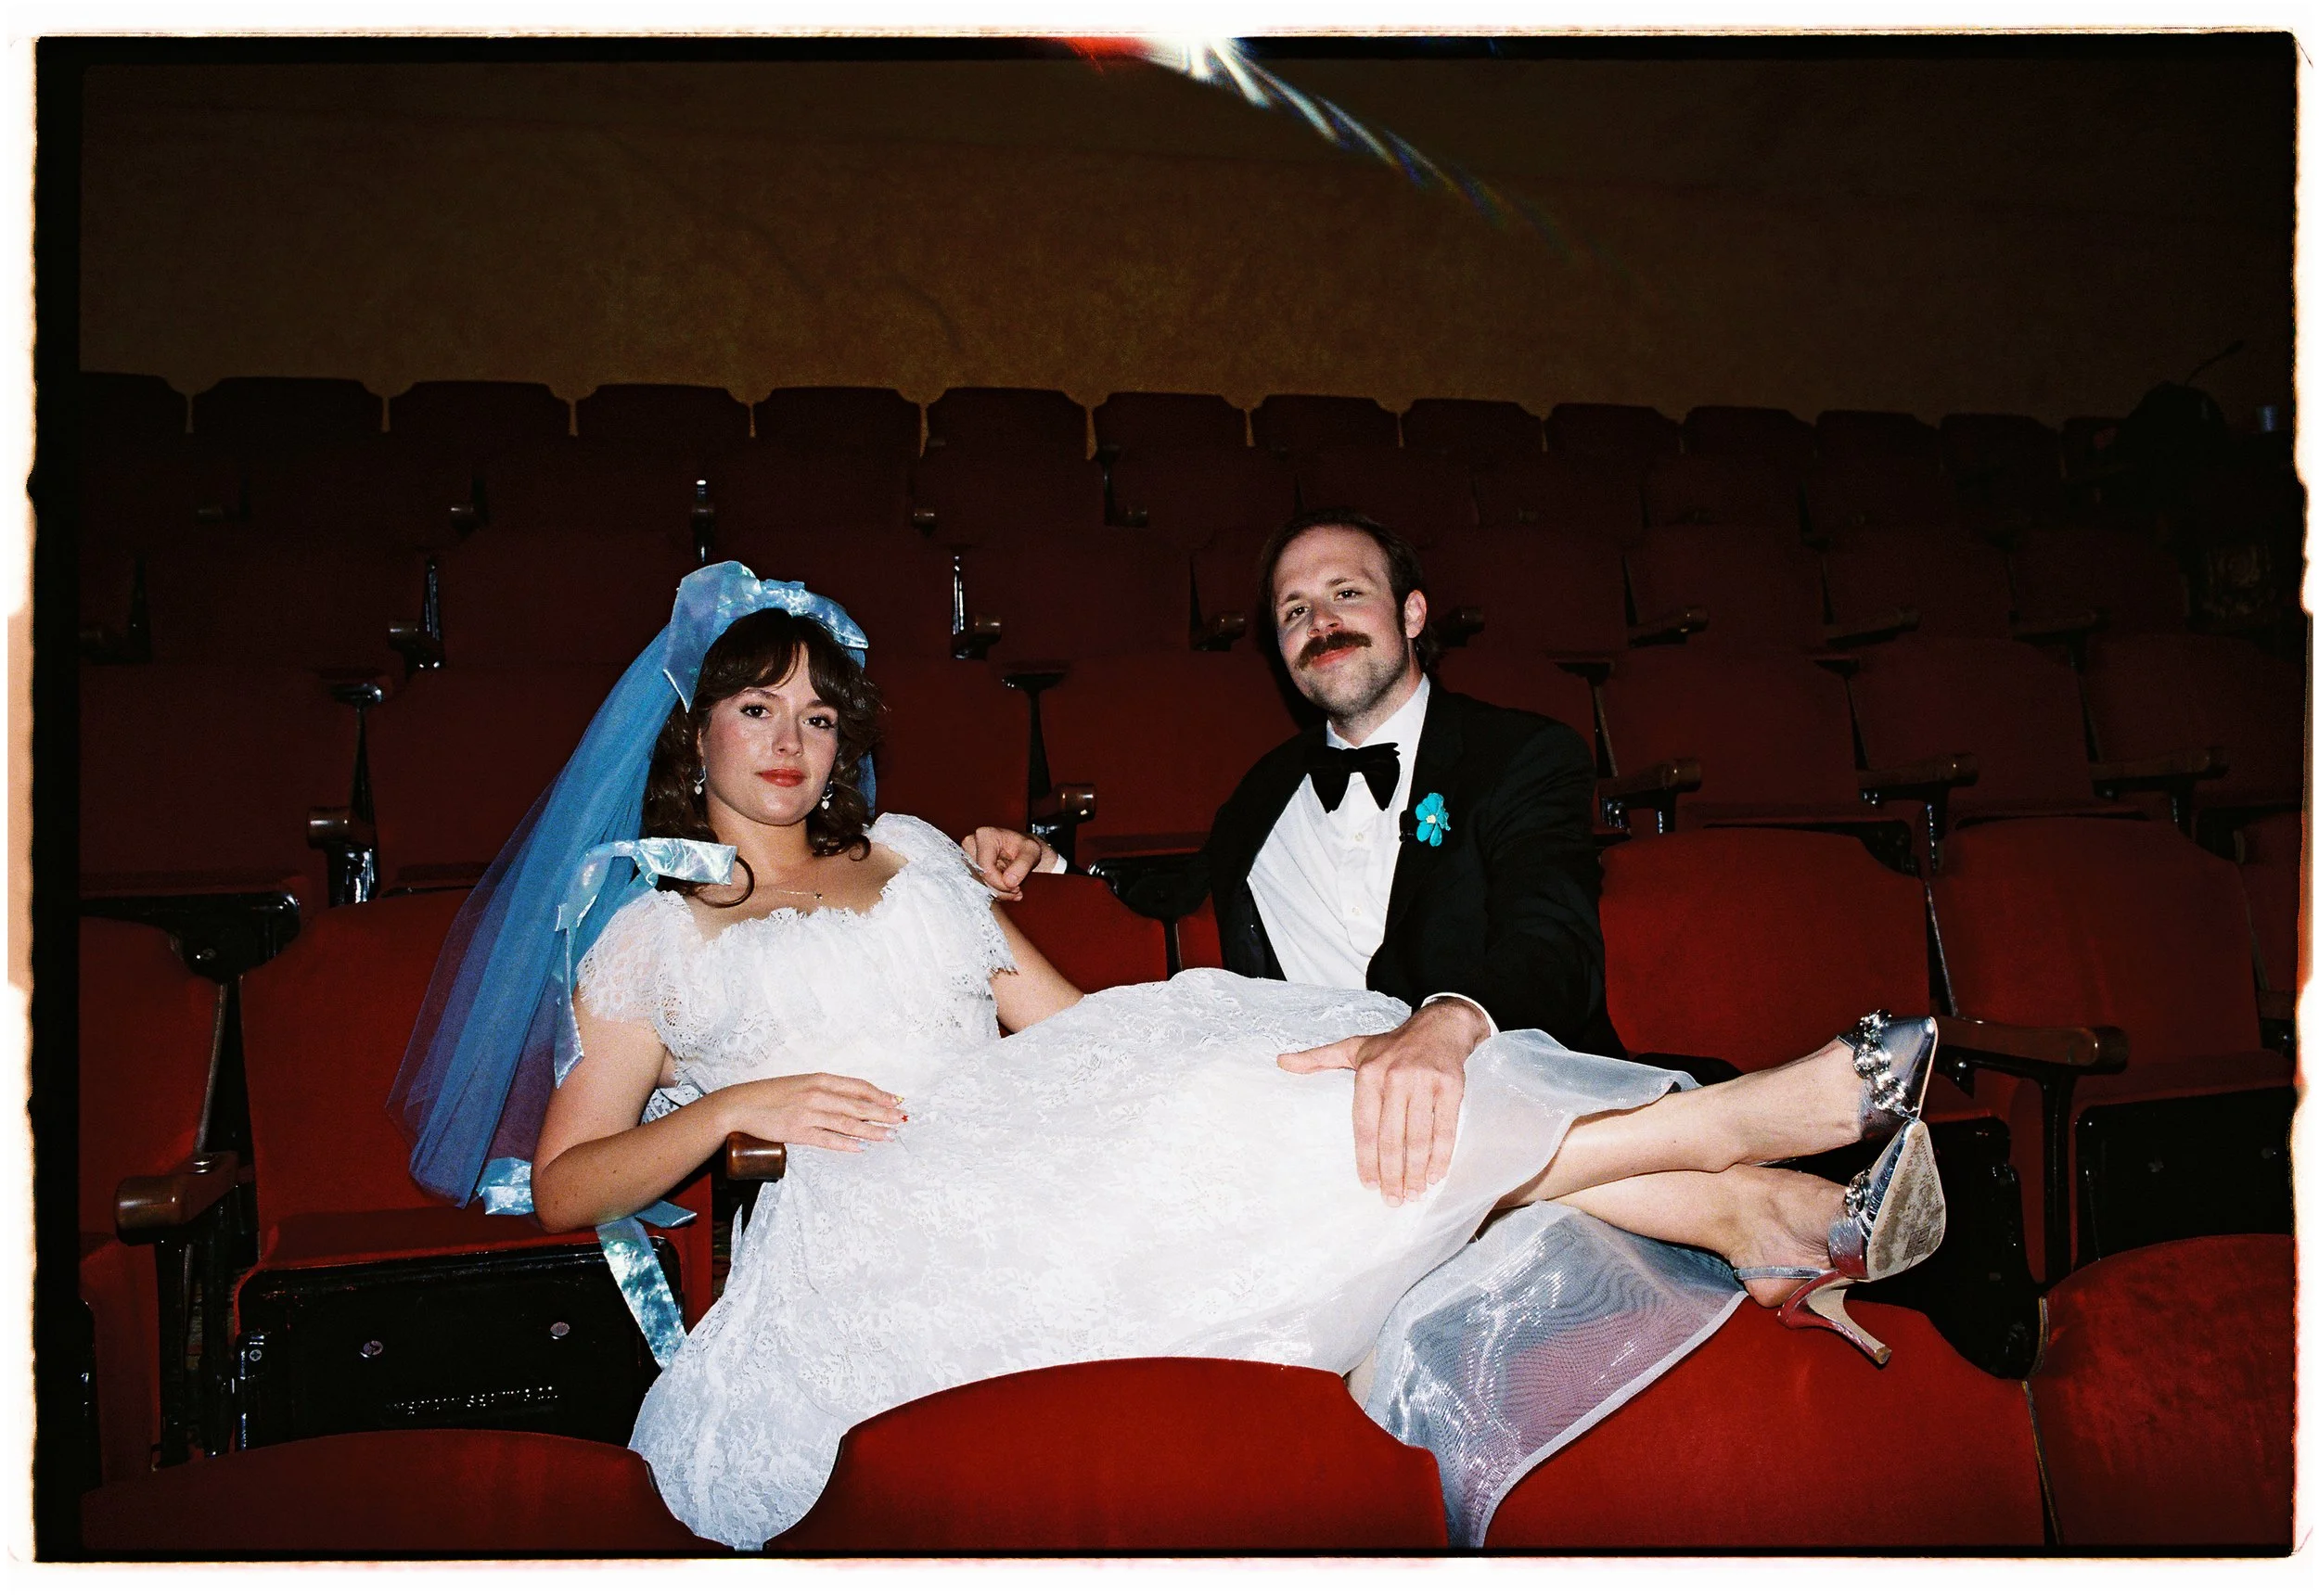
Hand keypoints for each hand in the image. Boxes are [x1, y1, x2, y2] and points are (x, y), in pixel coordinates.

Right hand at [714, 1073, 905, 1153]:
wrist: (740, 1105)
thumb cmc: (770, 1095)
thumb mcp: (801, 1085)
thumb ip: (823, 1090)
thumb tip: (848, 1100)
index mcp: (819, 1080)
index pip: (857, 1086)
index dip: (879, 1094)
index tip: (896, 1101)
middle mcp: (817, 1094)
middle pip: (858, 1104)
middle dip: (883, 1112)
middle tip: (902, 1119)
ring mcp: (808, 1113)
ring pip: (847, 1123)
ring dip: (871, 1130)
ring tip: (889, 1136)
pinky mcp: (798, 1132)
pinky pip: (827, 1139)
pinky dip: (846, 1144)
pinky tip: (860, 1148)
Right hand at [958, 826, 1051, 898]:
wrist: (1020, 849)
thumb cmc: (1025, 847)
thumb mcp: (1032, 852)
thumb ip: (1023, 865)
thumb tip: (1009, 881)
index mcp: (984, 836)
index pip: (986, 869)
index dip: (1001, 883)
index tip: (1016, 887)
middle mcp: (970, 844)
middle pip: (980, 878)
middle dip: (1000, 890)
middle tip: (1016, 890)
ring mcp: (966, 857)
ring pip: (977, 885)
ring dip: (997, 893)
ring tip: (1013, 890)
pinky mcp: (967, 868)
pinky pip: (977, 887)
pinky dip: (993, 893)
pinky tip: (1006, 890)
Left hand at [1277, 1000, 1490, 1203]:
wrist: (1439, 1026)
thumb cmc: (1392, 1045)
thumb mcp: (1353, 1048)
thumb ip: (1318, 1059)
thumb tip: (1281, 1063)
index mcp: (1369, 1073)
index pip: (1364, 1126)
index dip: (1366, 1159)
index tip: (1368, 1185)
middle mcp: (1395, 1078)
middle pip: (1391, 1137)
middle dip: (1392, 1173)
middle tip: (1392, 1200)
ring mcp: (1424, 1082)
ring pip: (1418, 1137)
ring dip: (1416, 1171)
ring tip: (1413, 1194)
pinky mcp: (1451, 1086)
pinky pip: (1445, 1128)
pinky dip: (1441, 1155)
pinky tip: (1435, 1175)